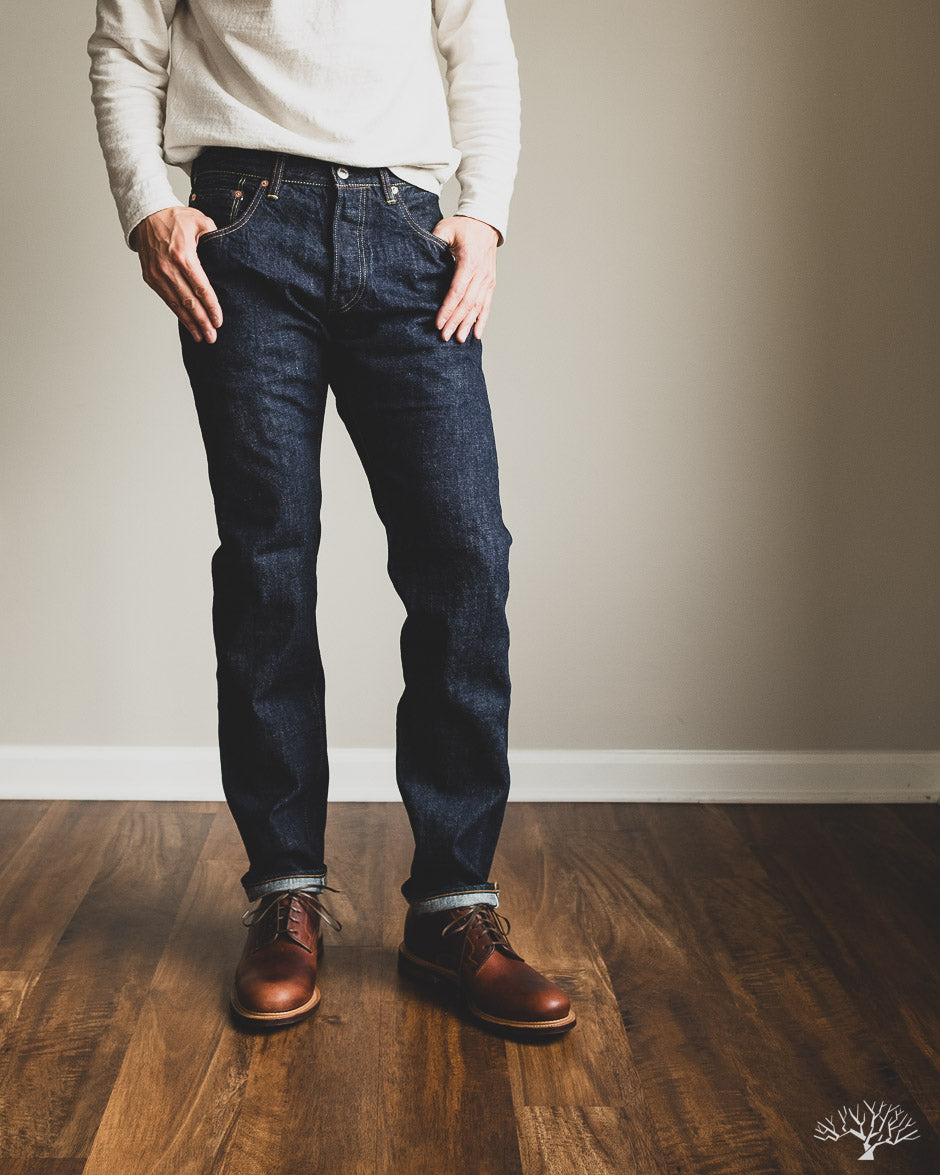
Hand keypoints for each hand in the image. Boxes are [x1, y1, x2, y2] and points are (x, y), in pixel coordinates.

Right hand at [131, 207, 223, 342]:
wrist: (145, 214)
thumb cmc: (175, 218)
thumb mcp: (200, 221)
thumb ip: (215, 237)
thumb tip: (228, 254)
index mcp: (183, 255)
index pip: (201, 288)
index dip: (211, 307)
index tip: (219, 321)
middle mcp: (168, 268)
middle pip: (189, 301)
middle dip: (202, 322)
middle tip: (212, 337)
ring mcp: (157, 274)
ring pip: (176, 304)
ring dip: (190, 323)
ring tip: (201, 337)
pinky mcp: (150, 278)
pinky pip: (167, 300)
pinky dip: (177, 314)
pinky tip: (188, 324)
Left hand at [430, 215, 498, 341]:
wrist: (485, 223)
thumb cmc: (463, 227)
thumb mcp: (446, 228)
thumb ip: (436, 241)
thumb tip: (424, 255)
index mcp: (469, 263)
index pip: (457, 291)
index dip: (447, 309)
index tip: (438, 322)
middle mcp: (481, 274)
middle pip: (467, 303)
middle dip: (455, 321)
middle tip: (444, 336)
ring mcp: (487, 280)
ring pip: (477, 307)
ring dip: (468, 325)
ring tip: (458, 339)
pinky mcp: (490, 284)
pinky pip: (486, 305)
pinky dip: (482, 321)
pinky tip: (476, 335)